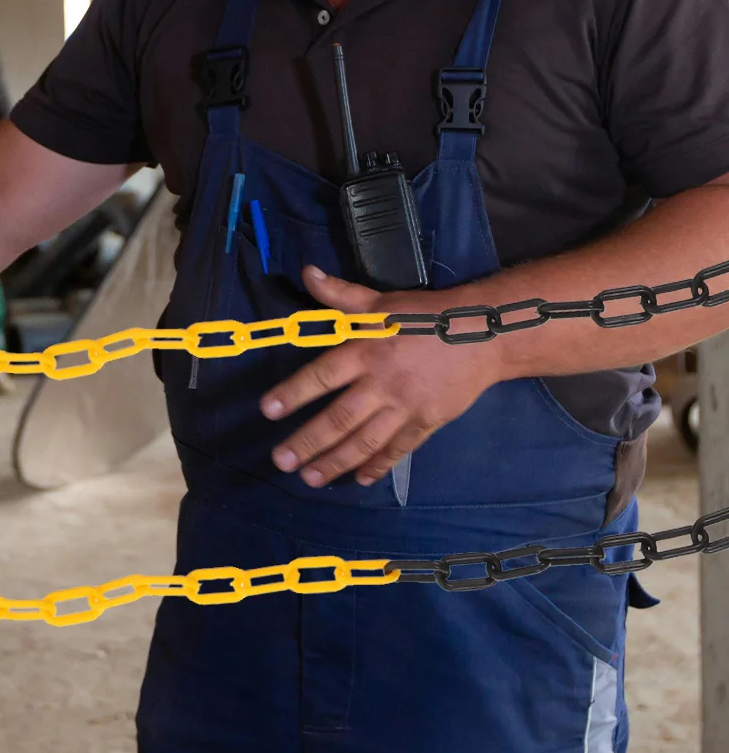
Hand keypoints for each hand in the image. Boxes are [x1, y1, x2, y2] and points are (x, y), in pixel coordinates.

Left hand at [260, 267, 504, 487]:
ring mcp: (405, 408)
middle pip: (340, 419)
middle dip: (308, 442)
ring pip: (365, 441)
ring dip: (335, 462)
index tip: (268, 410)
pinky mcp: (426, 423)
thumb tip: (306, 273)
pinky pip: (398, 450)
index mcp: (366, 352)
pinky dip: (378, 466)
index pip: (322, 376)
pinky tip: (359, 480)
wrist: (483, 336)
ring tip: (309, 479)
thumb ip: (340, 295)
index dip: (294, 392)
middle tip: (280, 462)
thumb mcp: (379, 301)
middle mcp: (382, 384)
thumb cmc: (424, 316)